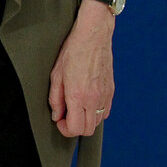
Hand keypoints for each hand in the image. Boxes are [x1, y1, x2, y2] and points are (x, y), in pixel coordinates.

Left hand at [49, 2, 114, 136]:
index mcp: (78, 95)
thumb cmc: (73, 51)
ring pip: (98, 122)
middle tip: (66, 115)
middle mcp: (94, 99)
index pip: (76, 128)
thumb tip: (57, 115)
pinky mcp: (111, 91)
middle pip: (88, 130)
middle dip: (75, 127)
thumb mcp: (56, 74)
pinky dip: (96, 113)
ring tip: (75, 107)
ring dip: (86, 120)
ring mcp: (105, 96)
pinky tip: (87, 102)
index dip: (65, 129)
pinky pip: (105, 112)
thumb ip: (55, 98)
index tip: (59, 121)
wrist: (93, 36)